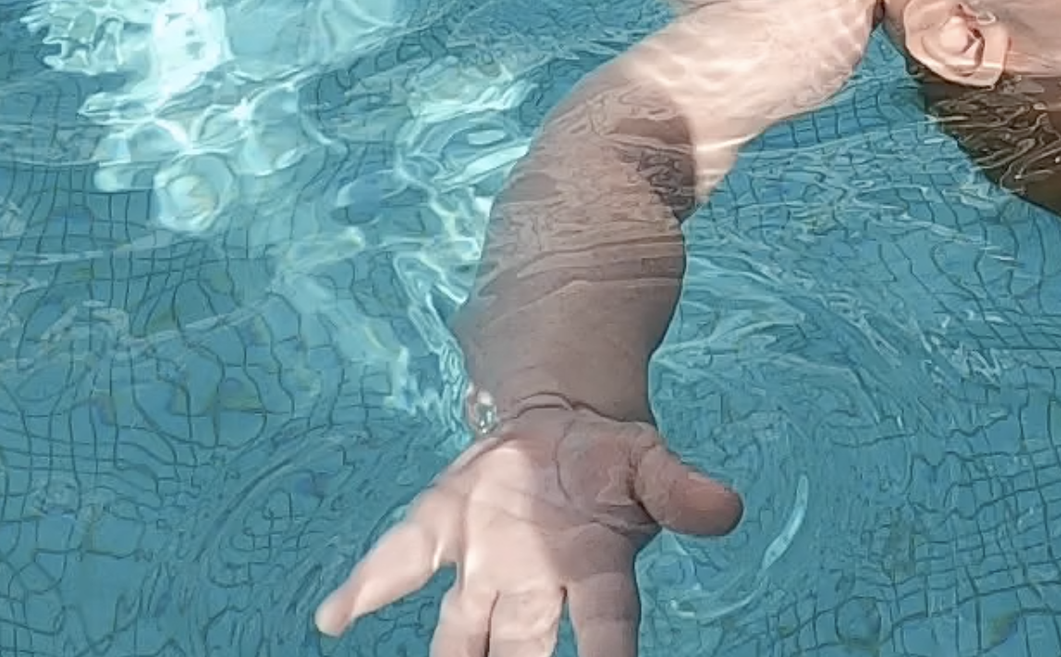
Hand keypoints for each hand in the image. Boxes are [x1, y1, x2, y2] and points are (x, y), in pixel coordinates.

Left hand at [315, 407, 743, 656]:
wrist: (564, 427)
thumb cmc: (615, 464)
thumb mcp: (654, 466)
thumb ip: (682, 492)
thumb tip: (728, 509)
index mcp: (597, 575)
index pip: (605, 633)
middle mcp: (537, 589)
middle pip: (521, 656)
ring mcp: (485, 569)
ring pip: (460, 638)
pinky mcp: (443, 534)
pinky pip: (401, 567)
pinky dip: (365, 590)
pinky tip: (332, 616)